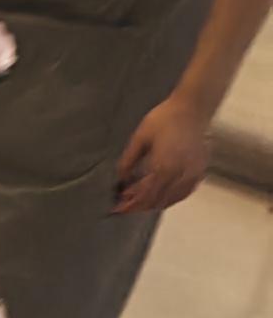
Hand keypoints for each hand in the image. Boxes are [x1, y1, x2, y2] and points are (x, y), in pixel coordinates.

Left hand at [114, 92, 216, 215]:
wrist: (193, 107)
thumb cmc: (165, 118)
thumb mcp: (140, 138)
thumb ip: (128, 161)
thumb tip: (119, 179)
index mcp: (165, 166)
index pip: (146, 195)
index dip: (131, 205)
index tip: (117, 209)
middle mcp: (181, 173)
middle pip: (159, 200)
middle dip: (140, 206)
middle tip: (124, 205)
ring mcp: (194, 172)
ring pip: (173, 198)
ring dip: (155, 203)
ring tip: (139, 200)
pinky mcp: (201, 168)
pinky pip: (186, 191)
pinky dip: (172, 197)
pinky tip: (161, 195)